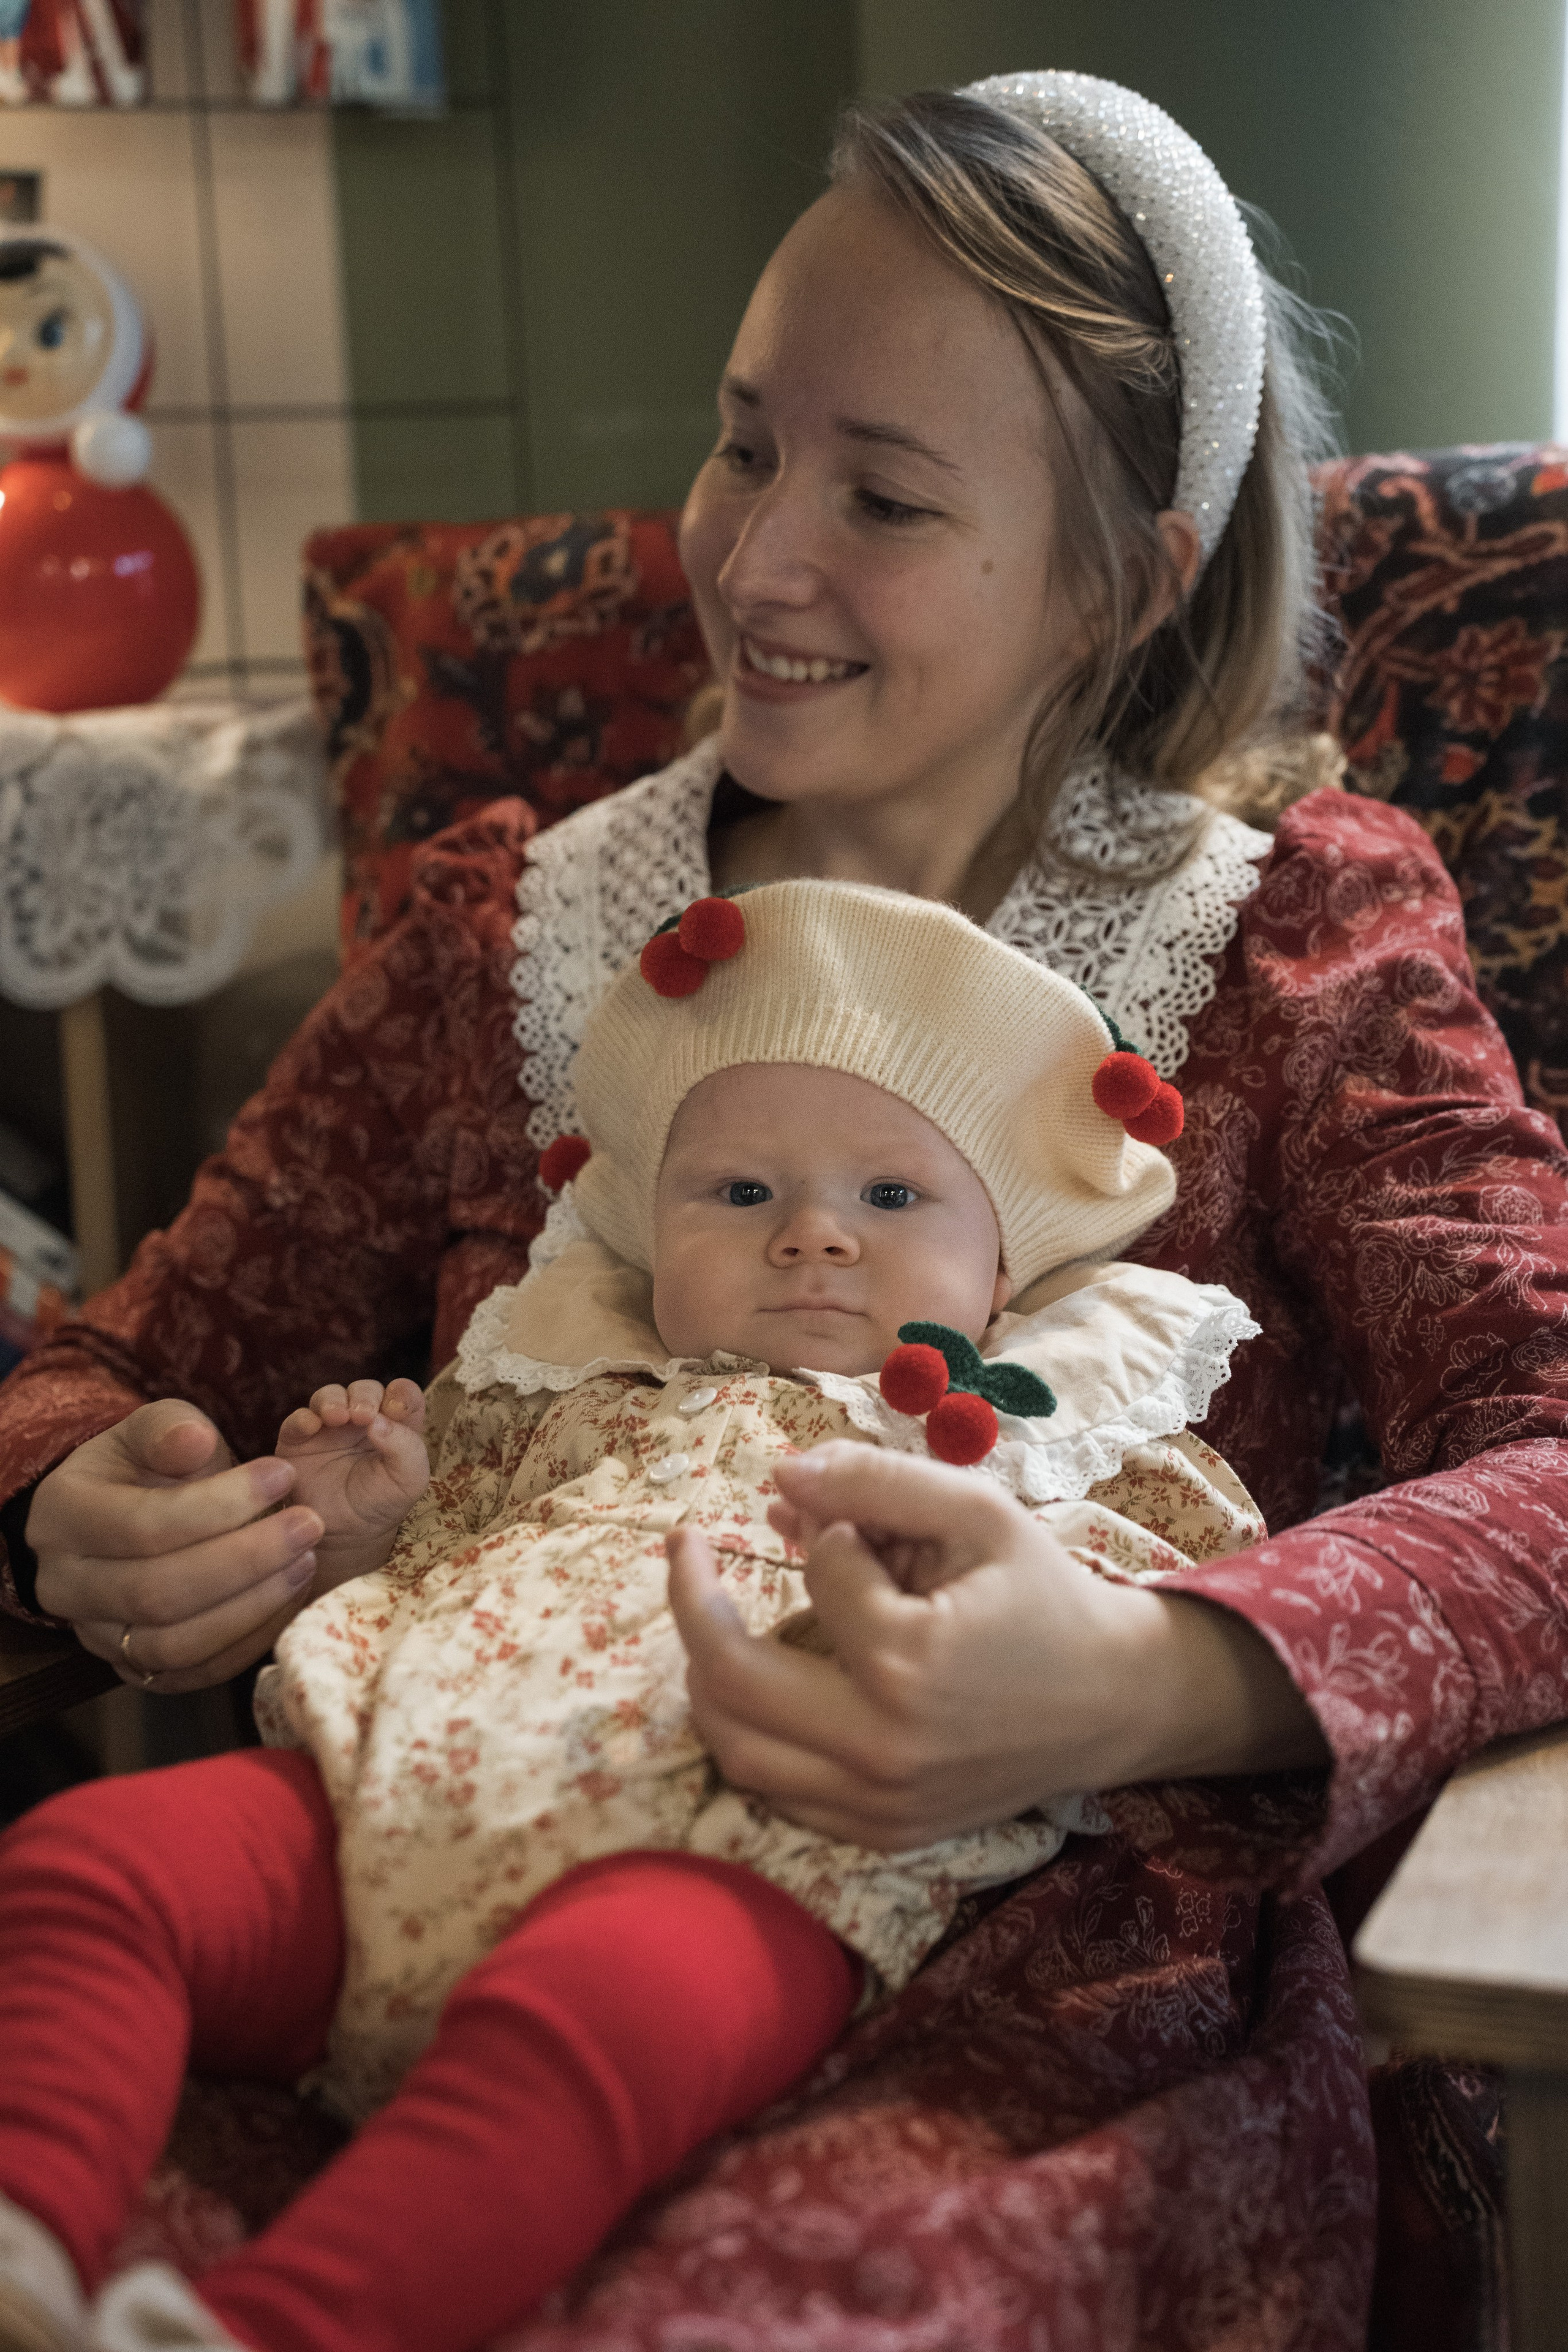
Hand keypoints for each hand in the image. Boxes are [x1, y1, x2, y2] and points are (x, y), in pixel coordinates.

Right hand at [28, 1400, 324, 1693]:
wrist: (121, 1512)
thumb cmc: (143, 1464)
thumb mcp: (148, 1429)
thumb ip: (168, 1428)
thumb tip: (195, 1440)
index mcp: (61, 1516)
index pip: (141, 1525)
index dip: (219, 1505)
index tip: (284, 1474)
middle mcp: (63, 1586)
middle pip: (156, 1593)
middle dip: (245, 1560)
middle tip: (310, 1524)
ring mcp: (94, 1636)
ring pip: (174, 1644)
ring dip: (252, 1606)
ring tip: (305, 1561)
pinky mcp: (131, 1668)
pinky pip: (193, 1673)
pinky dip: (247, 1642)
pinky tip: (289, 1599)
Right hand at [276, 1379, 427, 1587]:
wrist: (345, 1534)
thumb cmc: (382, 1503)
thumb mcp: (409, 1480)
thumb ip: (407, 1448)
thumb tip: (379, 1421)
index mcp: (394, 1423)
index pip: (401, 1394)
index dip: (400, 1394)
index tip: (396, 1409)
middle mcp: (361, 1419)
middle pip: (364, 1389)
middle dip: (365, 1395)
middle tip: (363, 1415)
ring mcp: (328, 1427)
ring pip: (329, 1396)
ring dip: (333, 1400)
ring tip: (337, 1416)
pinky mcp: (299, 1441)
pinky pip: (297, 1420)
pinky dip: (303, 1418)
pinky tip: (312, 1426)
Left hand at [667, 1441, 1324, 1851]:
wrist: (1115, 1702)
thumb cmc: (1045, 1597)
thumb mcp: (977, 1513)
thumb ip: (874, 1481)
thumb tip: (778, 1476)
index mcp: (908, 1663)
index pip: (820, 1576)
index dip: (831, 1533)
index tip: (857, 1526)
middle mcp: (879, 1749)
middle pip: (731, 1678)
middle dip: (692, 1598)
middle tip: (686, 1546)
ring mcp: (877, 1804)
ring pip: (737, 1749)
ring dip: (705, 1675)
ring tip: (708, 1616)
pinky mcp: (880, 1834)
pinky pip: (775, 1794)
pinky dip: (749, 1735)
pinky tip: (757, 1687)